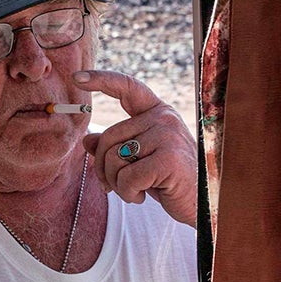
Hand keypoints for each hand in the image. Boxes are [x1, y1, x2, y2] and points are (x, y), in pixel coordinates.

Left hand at [74, 70, 198, 226]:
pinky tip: (144, 195)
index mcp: (158, 112)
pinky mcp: (168, 158)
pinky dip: (128, 193)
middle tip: (114, 186)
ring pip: (114, 158)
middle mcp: (164, 118)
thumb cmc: (169, 180)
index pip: (127, 88)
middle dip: (103, 168)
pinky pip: (126, 178)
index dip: (101, 80)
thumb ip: (115, 147)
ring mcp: (168, 136)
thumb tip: (87, 140)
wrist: (203, 204)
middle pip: (108, 138)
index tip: (77, 77)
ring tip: (136, 190)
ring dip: (117, 184)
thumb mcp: (139, 160)